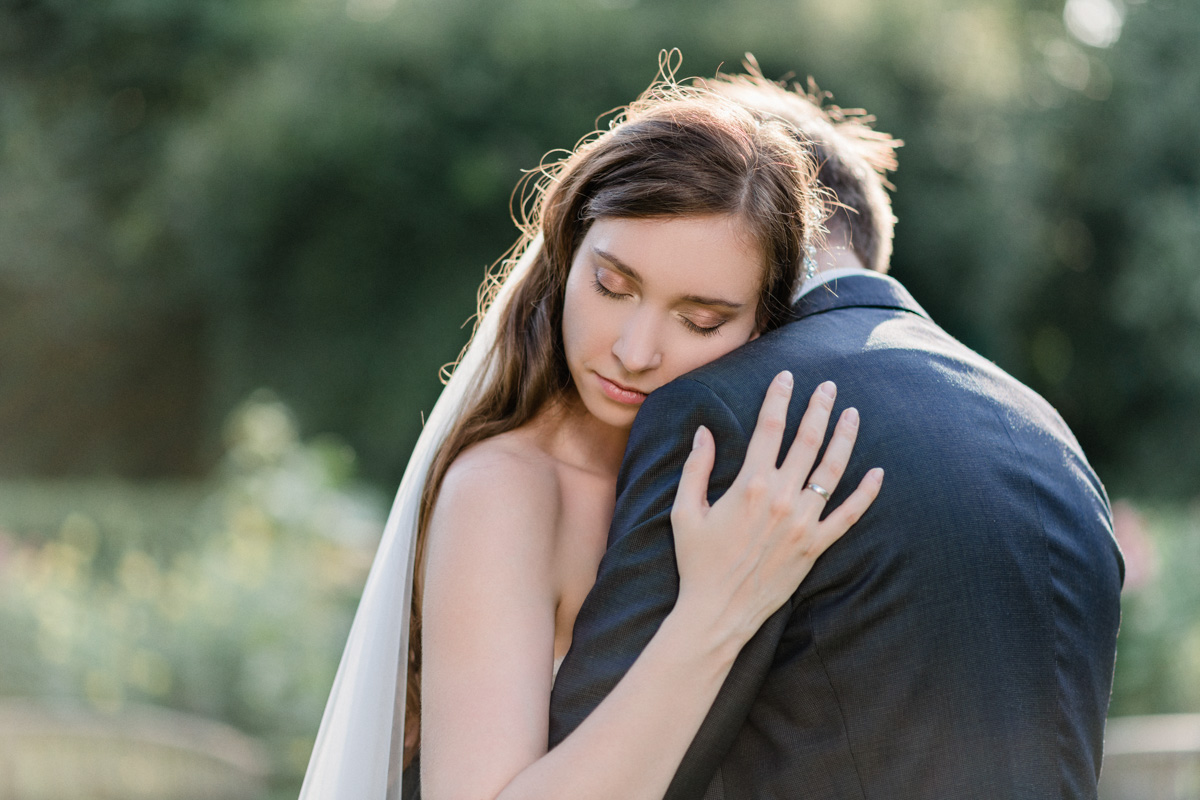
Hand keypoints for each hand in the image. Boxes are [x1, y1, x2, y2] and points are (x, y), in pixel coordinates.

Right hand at [669, 372, 882, 646]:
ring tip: (853, 414)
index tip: (788, 376)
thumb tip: (703, 431)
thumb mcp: (685, 511)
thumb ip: (695, 468)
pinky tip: (878, 473)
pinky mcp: (815, 545)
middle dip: (819, 408)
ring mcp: (803, 522)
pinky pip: (849, 515)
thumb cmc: (697, 562)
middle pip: (807, 440)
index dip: (780, 397)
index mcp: (749, 484)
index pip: (769, 427)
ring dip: (845, 438)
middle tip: (829, 387)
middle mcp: (781, 498)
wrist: (718, 611)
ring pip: (832, 470)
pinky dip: (866, 493)